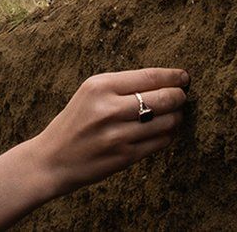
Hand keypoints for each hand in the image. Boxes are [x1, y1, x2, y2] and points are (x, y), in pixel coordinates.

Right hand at [30, 68, 187, 195]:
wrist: (52, 159)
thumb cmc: (75, 121)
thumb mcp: (90, 94)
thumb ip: (122, 86)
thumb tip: (164, 81)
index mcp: (99, 86)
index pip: (149, 76)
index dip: (173, 76)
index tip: (184, 77)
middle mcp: (109, 109)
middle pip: (163, 98)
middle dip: (179, 96)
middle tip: (181, 96)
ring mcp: (118, 135)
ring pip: (167, 121)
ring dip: (176, 117)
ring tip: (174, 114)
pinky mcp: (125, 157)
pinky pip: (161, 142)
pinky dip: (169, 134)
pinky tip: (166, 130)